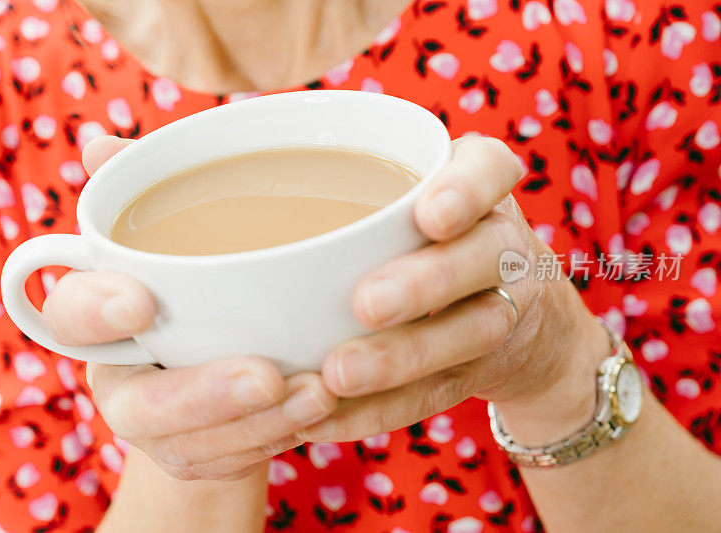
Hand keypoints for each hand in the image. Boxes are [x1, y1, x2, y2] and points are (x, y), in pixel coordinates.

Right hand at [41, 136, 336, 480]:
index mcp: (102, 318)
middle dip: (203, 395)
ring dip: (259, 424)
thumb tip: (101, 143)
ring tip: (323, 392)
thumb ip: (143, 189)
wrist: (210, 360)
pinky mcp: (200, 458)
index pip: (69, 313)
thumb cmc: (193, 281)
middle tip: (267, 375)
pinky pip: (234, 461)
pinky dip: (278, 440)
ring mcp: (160, 428)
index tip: (139, 302)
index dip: (93, 310)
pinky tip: (326, 412)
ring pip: (194, 444)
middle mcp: (122, 378)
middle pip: (140, 406)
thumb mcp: (173, 229)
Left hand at [299, 135, 609, 443]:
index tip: (429, 213)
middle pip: (482, 258)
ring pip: (468, 333)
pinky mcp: (483, 369)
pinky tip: (329, 419)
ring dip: (403, 357)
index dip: (468, 189)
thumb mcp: (401, 197)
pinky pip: (440, 392)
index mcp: (476, 191)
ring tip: (337, 374)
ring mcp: (502, 311)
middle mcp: (500, 245)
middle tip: (365, 303)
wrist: (515, 317)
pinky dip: (385, 409)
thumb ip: (344, 186)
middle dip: (426, 282)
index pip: (491, 170)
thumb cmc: (421, 241)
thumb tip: (208, 178)